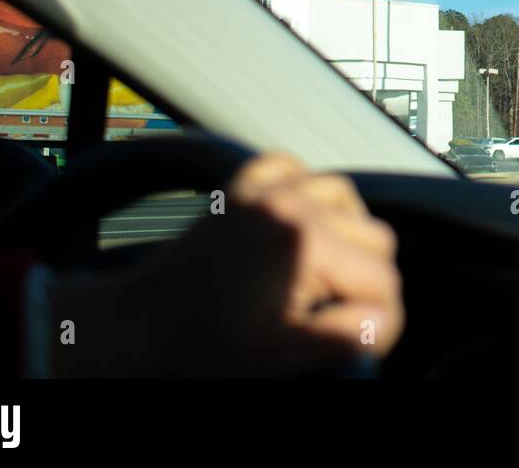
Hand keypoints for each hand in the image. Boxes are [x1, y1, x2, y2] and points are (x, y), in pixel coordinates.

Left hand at [48, 154, 402, 376]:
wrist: (134, 328)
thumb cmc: (204, 348)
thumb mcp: (282, 355)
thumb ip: (346, 336)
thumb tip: (382, 320)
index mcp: (310, 245)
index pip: (384, 282)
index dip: (378, 321)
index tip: (355, 344)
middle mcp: (297, 204)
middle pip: (377, 236)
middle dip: (367, 278)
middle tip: (334, 314)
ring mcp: (269, 189)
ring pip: (346, 195)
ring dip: (346, 231)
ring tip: (323, 271)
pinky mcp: (242, 186)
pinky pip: (292, 165)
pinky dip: (303, 186)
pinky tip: (296, 220)